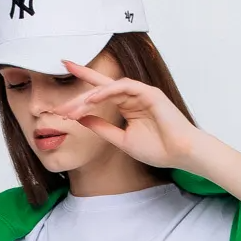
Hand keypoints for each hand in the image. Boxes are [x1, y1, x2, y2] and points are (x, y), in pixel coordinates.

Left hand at [48, 59, 202, 169]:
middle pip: (100, 90)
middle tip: (60, 107)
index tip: (61, 90)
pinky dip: (107, 91)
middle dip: (79, 96)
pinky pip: (124, 87)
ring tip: (74, 108)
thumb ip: (103, 128)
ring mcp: (141, 93)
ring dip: (90, 97)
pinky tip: (94, 98)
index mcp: (126, 106)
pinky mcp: (150, 93)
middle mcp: (132, 96)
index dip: (81, 90)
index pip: (100, 94)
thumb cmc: (158, 149)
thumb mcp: (122, 140)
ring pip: (109, 87)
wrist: (180, 154)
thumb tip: (82, 118)